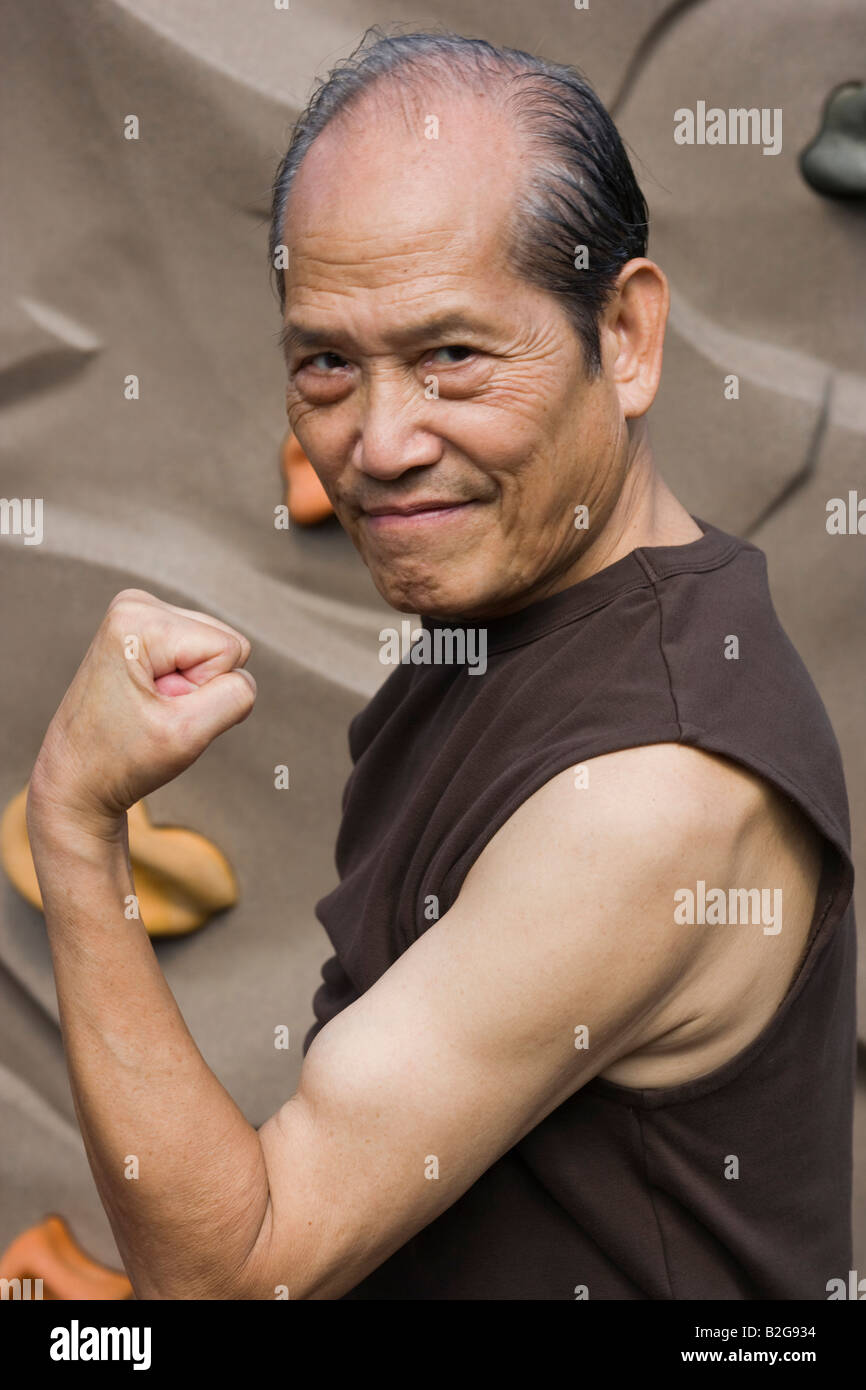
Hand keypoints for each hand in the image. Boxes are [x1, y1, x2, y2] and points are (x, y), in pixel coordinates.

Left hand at [27, 589, 255, 841]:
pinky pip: (199, 654)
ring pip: (215, 650)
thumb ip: (235, 697)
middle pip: (223, 643)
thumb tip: (244, 676)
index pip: (229, 649)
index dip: (204, 691)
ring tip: (149, 707)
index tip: (162, 711)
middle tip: (155, 712)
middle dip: (199, 687)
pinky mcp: (143, 631)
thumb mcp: (188, 734)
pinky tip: (147, 701)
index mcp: (140, 620)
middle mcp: (136, 605)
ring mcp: (138, 615)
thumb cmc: (121, 759)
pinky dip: (182, 686)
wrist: (76, 777)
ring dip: (190, 689)